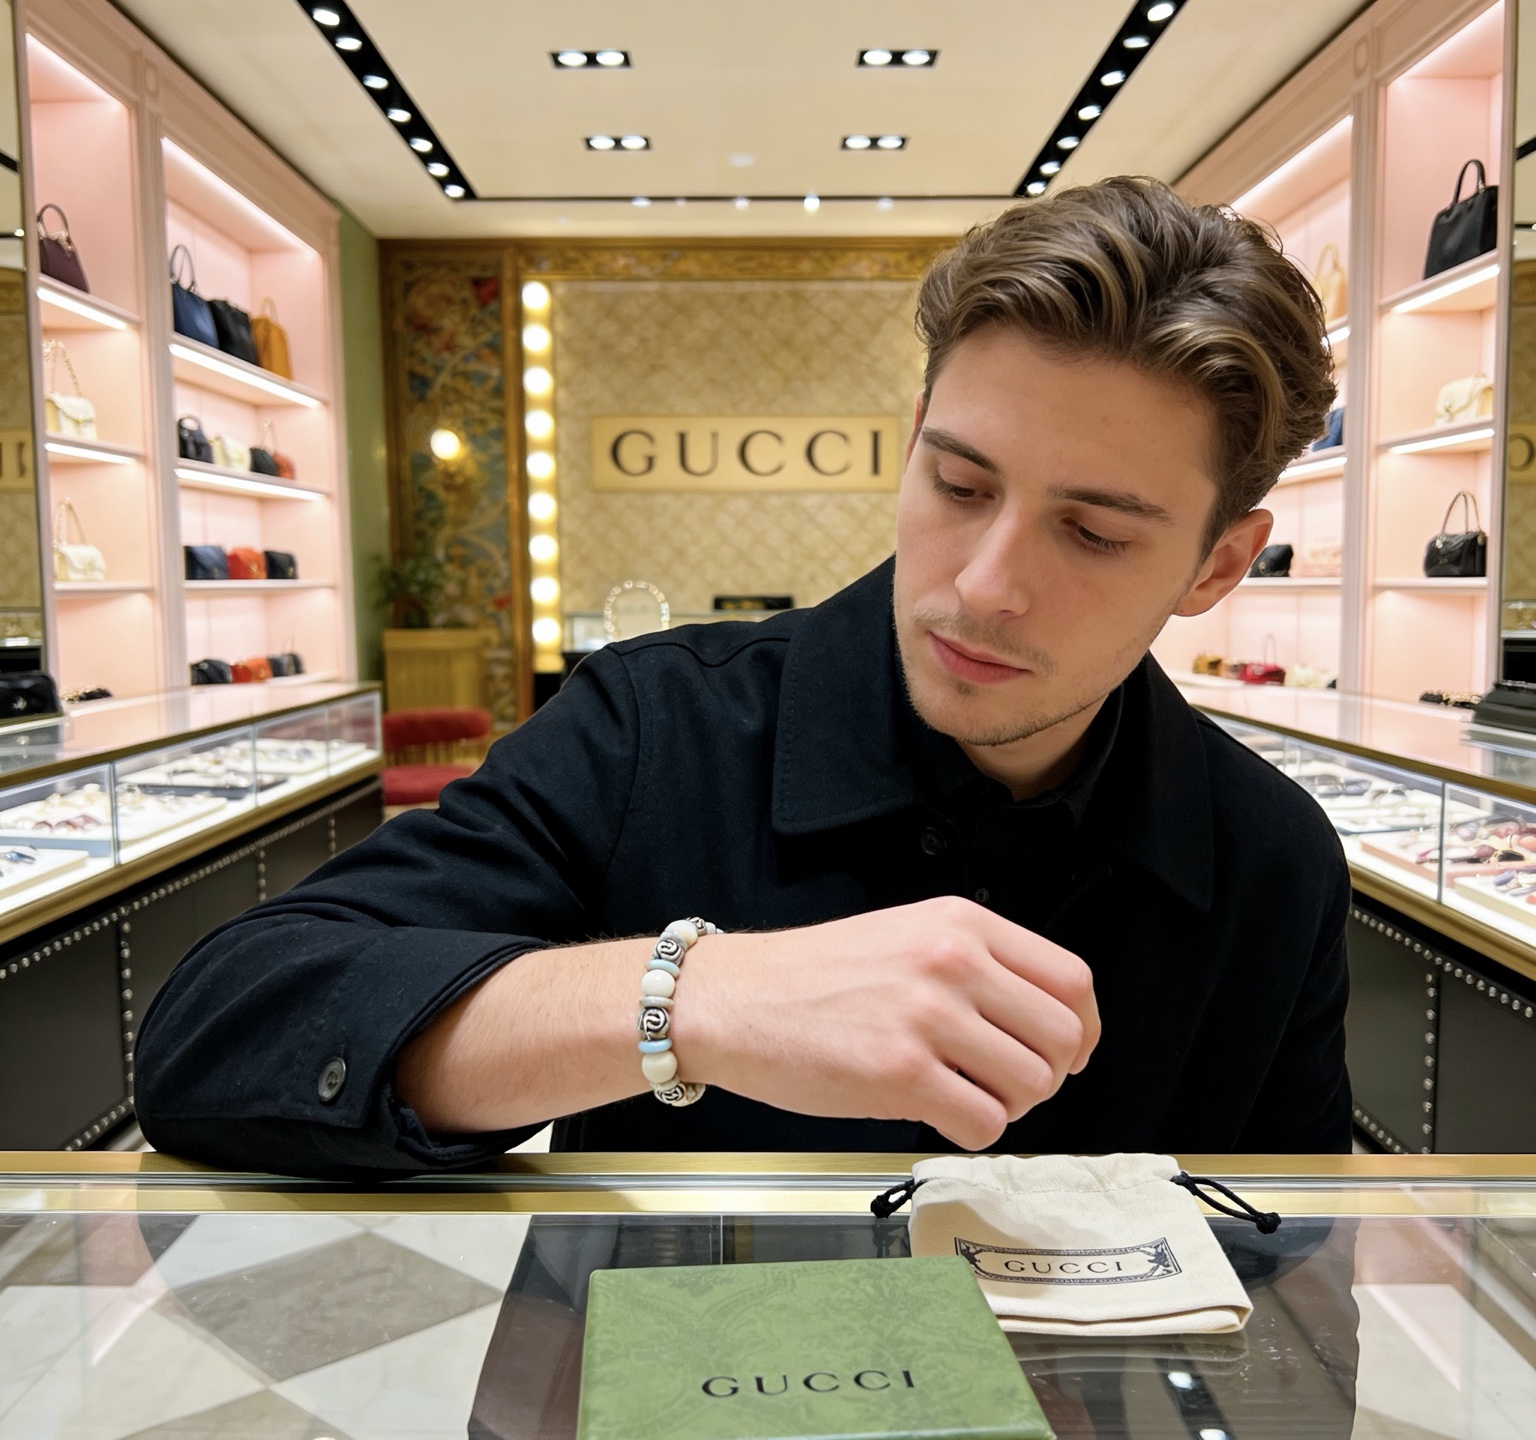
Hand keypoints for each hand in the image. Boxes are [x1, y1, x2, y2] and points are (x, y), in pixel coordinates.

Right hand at [676, 896, 1099, 1150]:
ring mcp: (927, 1017)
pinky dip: (975, 1130)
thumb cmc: (812, 976)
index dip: (1082, 1029)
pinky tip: (941, 1113)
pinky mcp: (901, 1073)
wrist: (733, 999)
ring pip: (1031, 1084)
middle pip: (1062, 1037)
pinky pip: (985, 1122)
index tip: (1069, 1053)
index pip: (1070, 979)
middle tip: (1013, 1084)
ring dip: (1011, 1105)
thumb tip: (1042, 1023)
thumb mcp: (906, 934)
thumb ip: (975, 964)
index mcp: (960, 923)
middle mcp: (952, 961)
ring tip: (969, 1096)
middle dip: (1049, 1074)